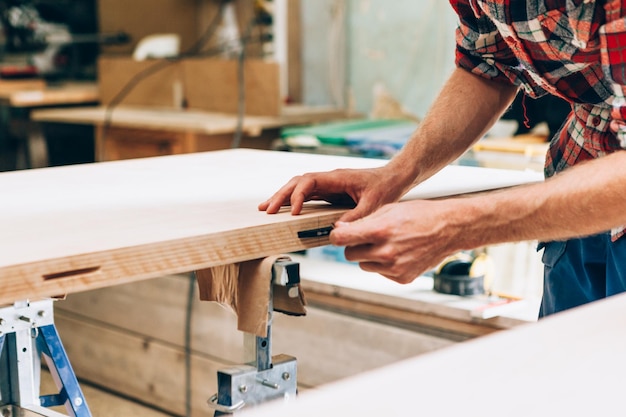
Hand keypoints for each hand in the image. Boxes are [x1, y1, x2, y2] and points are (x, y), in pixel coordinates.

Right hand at [258, 167, 408, 221]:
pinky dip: (294, 201)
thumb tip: (337, 230)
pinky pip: (307, 195)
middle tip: (267, 210)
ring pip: (299, 187)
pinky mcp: (329, 192)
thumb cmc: (386, 188)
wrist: (394, 178)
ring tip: (266, 209)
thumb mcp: (374, 205)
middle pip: (297, 182)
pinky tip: (284, 210)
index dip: (298, 196)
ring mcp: (328, 185)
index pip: (309, 182)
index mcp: (337, 177)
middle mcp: (329, 179)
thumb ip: (356, 216)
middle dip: (281, 195)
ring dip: (283, 197)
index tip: (294, 212)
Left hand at [329, 199, 462, 283]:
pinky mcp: (402, 278)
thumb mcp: (389, 209)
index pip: (341, 240)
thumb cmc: (419, 214)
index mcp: (380, 231)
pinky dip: (384, 264)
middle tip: (367, 237)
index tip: (337, 235)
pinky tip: (399, 252)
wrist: (449, 229)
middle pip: (349, 255)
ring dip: (369, 255)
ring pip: (364, 264)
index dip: (336, 237)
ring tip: (387, 243)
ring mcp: (394, 268)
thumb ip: (362, 221)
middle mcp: (386, 252)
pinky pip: (381, 272)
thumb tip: (339, 231)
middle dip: (354, 246)